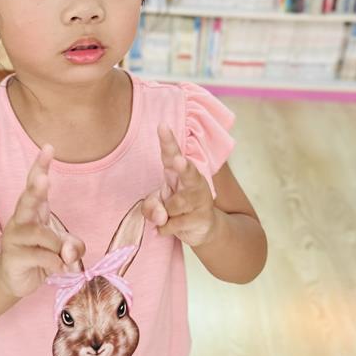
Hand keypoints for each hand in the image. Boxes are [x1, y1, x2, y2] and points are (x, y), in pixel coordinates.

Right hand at [0, 145, 84, 299]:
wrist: (16, 279)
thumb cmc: (41, 255)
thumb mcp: (64, 248)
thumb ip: (74, 246)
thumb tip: (70, 253)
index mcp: (34, 210)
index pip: (35, 183)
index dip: (40, 165)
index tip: (48, 147)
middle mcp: (21, 220)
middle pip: (26, 201)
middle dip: (35, 190)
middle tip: (42, 179)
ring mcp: (15, 238)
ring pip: (40, 234)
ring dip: (58, 245)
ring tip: (65, 257)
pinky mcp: (14, 257)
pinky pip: (41, 257)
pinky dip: (56, 264)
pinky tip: (60, 269)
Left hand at [142, 124, 216, 247]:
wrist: (202, 229)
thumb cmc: (176, 209)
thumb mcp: (157, 204)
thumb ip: (151, 206)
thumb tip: (161, 217)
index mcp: (178, 172)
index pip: (171, 154)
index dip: (168, 141)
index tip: (162, 125)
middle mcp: (193, 182)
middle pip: (189, 173)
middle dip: (184, 167)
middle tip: (179, 161)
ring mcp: (201, 199)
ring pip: (175, 205)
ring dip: (165, 214)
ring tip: (167, 216)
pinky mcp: (204, 217)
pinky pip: (176, 224)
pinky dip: (165, 229)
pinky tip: (167, 229)